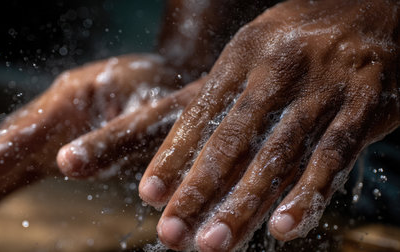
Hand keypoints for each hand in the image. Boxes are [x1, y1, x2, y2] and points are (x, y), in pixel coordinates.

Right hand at [0, 53, 200, 215]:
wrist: (174, 75)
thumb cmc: (165, 90)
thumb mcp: (147, 111)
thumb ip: (113, 140)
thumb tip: (65, 165)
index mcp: (73, 98)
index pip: (23, 134)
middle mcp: (59, 109)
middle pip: (8, 142)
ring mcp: (62, 123)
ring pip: (15, 152)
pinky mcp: (69, 137)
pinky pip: (32, 160)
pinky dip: (8, 180)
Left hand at [138, 0, 399, 249]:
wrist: (374, 8)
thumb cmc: (300, 41)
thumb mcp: (256, 51)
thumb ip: (227, 97)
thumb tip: (189, 153)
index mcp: (244, 55)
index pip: (201, 114)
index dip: (174, 157)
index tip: (151, 195)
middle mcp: (279, 70)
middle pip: (231, 141)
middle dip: (198, 190)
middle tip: (171, 232)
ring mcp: (323, 89)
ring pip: (277, 156)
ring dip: (243, 204)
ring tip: (213, 243)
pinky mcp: (364, 106)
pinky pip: (332, 156)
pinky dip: (307, 195)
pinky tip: (283, 228)